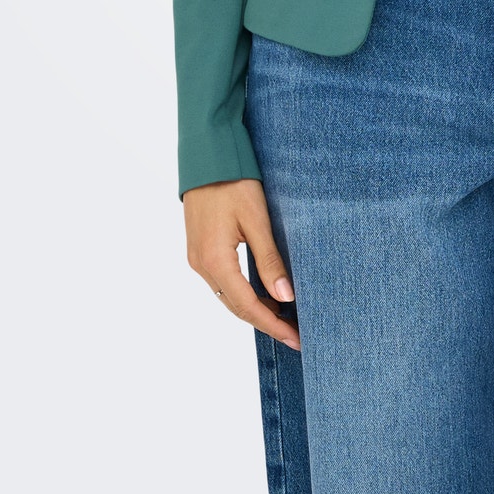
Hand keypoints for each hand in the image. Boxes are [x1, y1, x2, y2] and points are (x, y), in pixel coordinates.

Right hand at [183, 177, 300, 349]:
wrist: (206, 155)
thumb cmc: (233, 182)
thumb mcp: (256, 219)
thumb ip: (269, 260)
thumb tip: (285, 297)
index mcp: (215, 261)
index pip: (248, 306)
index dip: (273, 325)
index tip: (296, 339)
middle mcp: (201, 265)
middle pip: (236, 306)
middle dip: (266, 322)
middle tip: (295, 334)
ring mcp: (197, 258)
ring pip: (228, 295)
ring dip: (255, 308)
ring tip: (285, 317)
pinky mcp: (199, 248)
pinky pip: (223, 281)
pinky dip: (243, 292)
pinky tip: (263, 292)